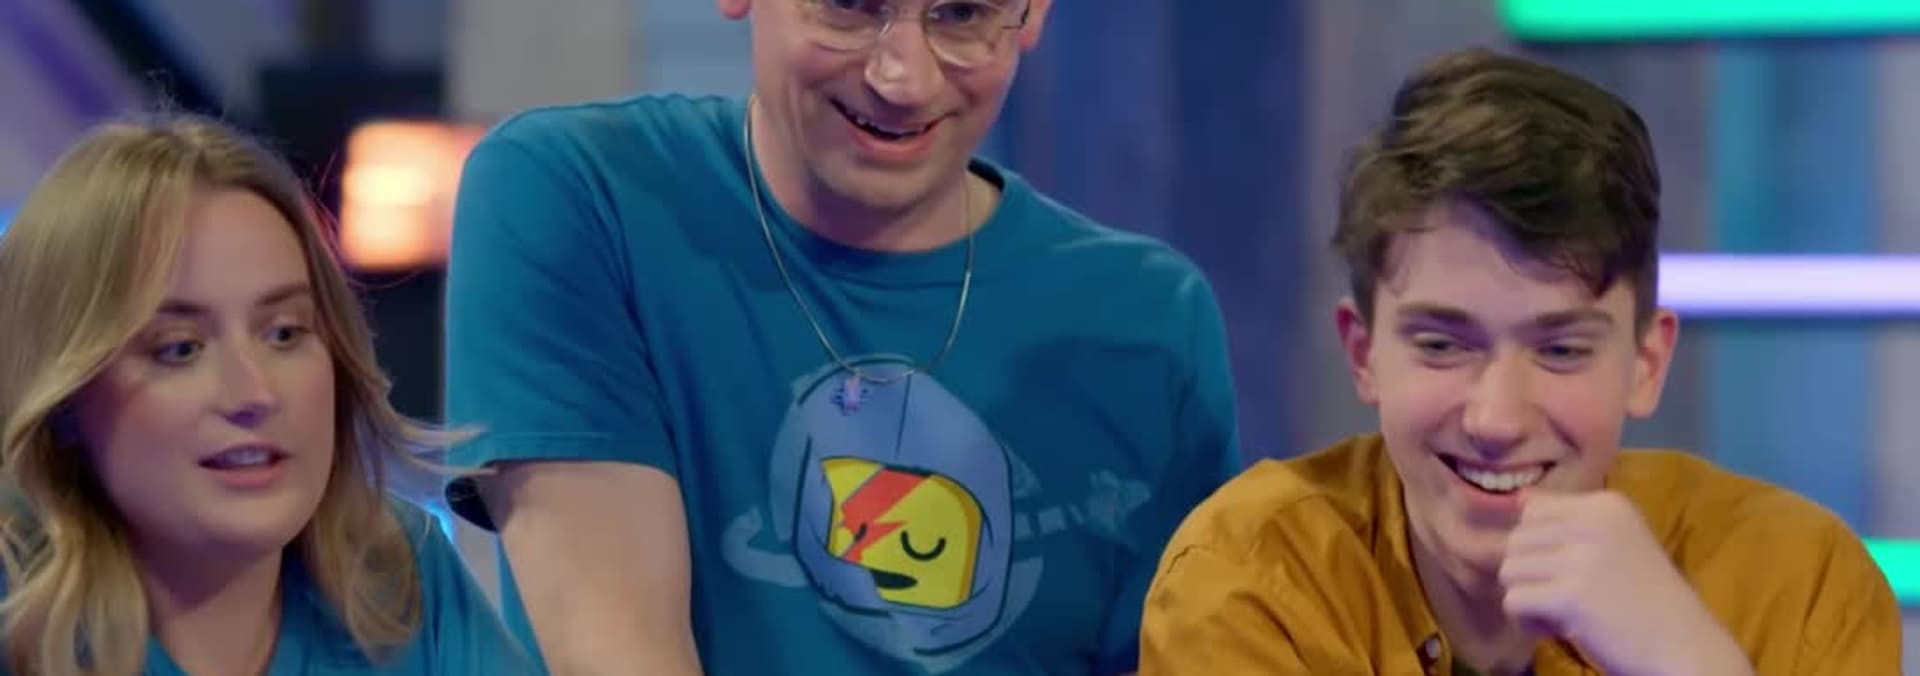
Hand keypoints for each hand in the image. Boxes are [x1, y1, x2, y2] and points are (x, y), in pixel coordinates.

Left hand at [1499, 491, 1752, 675]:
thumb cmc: (1648, 598)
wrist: (1686, 646)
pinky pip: (1514, 601)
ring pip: (1510, 570)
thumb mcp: (1613, 543)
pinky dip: (1528, 621)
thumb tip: (1519, 496)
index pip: (1532, 512)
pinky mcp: (1572, 596)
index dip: (1538, 548)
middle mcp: (1594, 522)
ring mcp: (1582, 558)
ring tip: (1562, 614)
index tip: (1567, 573)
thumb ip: (1566, 518)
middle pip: (1516, 541)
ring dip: (1528, 598)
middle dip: (1530, 575)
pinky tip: (1556, 629)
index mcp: (1607, 504)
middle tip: (1564, 598)